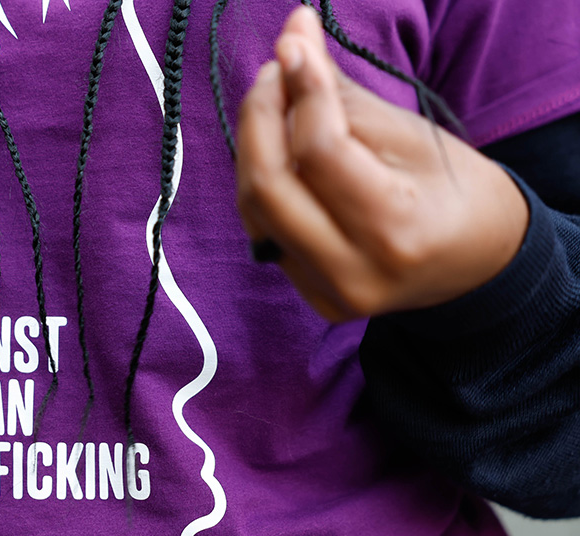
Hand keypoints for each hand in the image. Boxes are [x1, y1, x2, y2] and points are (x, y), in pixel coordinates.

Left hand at [236, 7, 528, 321]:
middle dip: (260, 115)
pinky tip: (278, 149)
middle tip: (273, 70)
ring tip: (275, 101)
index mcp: (394, 230)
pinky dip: (263, 181)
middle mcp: (353, 272)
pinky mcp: (311, 297)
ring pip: (255, 208)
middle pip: (269, 186)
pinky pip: (264, 230)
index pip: (319, 151)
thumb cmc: (454, 191)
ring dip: (254, 145)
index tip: (292, 41)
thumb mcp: (411, 135)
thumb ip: (341, 96)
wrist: (478, 264)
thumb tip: (292, 42)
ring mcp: (327, 292)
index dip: (300, 89)